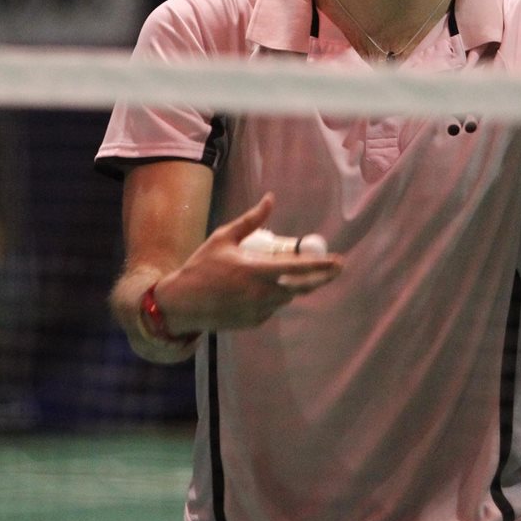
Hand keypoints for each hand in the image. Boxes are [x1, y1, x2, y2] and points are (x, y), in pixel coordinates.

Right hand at [154, 193, 342, 333]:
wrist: (181, 303)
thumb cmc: (201, 266)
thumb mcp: (224, 237)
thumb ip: (251, 220)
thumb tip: (270, 199)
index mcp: (256, 271)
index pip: (297, 269)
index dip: (321, 266)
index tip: (339, 261)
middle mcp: (261, 294)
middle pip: (301, 288)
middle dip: (320, 278)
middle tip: (335, 269)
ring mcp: (258, 311)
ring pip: (287, 297)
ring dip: (294, 286)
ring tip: (290, 274)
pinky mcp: (253, 322)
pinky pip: (272, 307)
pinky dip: (273, 297)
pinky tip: (259, 289)